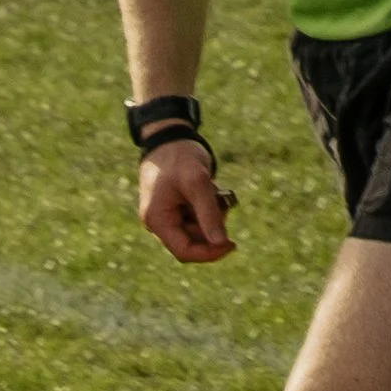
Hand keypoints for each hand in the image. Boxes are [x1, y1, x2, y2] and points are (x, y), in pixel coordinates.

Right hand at [139, 137, 235, 264]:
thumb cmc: (180, 157)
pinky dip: (208, 207)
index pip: (184, 252)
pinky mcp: (176, 209)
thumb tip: (221, 243)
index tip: (232, 244)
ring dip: (212, 215)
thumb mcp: (197, 184)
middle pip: (193, 242)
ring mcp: (167, 216)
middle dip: (212, 226)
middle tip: (221, 200)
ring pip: (198, 230)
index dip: (209, 253)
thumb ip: (209, 214)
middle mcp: (159, 222)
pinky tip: (209, 188)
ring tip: (213, 189)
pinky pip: (197, 218)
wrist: (170, 136)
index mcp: (158, 220)